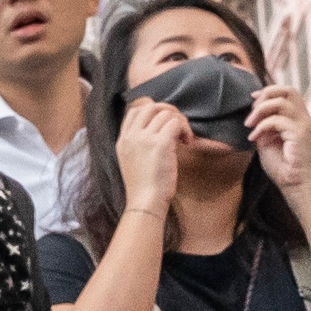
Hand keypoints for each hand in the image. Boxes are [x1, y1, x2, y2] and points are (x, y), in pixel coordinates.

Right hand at [113, 98, 187, 221]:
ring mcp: (144, 138)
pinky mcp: (160, 143)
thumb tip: (159, 129)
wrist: (145, 203)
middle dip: (168, 111)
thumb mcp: (132, 162)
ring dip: (180, 123)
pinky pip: (176, 123)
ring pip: (167, 114)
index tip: (164, 125)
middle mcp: (132, 136)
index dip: (153, 112)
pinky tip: (187, 143)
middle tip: (178, 126)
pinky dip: (185, 130)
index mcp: (123, 140)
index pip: (135, 111)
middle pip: (151, 107)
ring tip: (184, 139)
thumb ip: (139, 144)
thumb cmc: (144, 188)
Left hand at [246, 82, 310, 201]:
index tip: (252, 100)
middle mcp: (305, 120)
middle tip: (252, 109)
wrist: (298, 189)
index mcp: (300, 121)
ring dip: (261, 109)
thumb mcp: (268, 145)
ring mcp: (305, 125)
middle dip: (266, 93)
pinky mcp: (301, 134)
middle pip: (288, 90)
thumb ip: (264, 129)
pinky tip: (253, 138)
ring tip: (249, 124)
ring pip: (282, 101)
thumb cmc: (285, 172)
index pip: (288, 94)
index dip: (269, 92)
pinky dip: (261, 126)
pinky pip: (277, 120)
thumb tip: (253, 117)